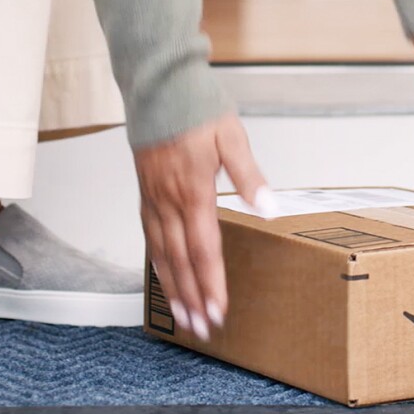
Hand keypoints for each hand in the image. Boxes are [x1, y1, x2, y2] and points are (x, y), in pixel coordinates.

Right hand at [133, 113, 269, 340]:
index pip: (203, 248)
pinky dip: (156, 262)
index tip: (218, 310)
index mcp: (193, 190)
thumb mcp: (232, 136)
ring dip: (172, 287)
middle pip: (179, 259)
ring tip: (182, 316)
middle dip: (191, 297)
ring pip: (160, 252)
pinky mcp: (144, 191)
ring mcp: (152, 197)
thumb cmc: (196, 106)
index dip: (211, 282)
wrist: (157, 85)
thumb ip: (249, 175)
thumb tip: (269, 206)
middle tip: (201, 328)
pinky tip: (163, 275)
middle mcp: (168, 200)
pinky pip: (148, 235)